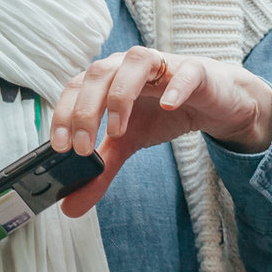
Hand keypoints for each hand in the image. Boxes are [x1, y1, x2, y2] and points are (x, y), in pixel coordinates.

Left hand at [48, 46, 271, 215]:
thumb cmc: (161, 112)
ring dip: (120, 96)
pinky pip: (185, 73)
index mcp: (106, 77)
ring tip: (117, 131)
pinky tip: (167, 106)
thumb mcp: (128, 143)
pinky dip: (175, 87)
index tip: (60, 147)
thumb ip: (101, 170)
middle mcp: (127, 64)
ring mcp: (161, 64)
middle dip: (86, 111)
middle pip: (99, 75)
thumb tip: (70, 207)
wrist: (211, 104)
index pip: (75, 86)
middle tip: (84, 149)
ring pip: (134, 64)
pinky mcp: (195, 71)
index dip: (63, 114)